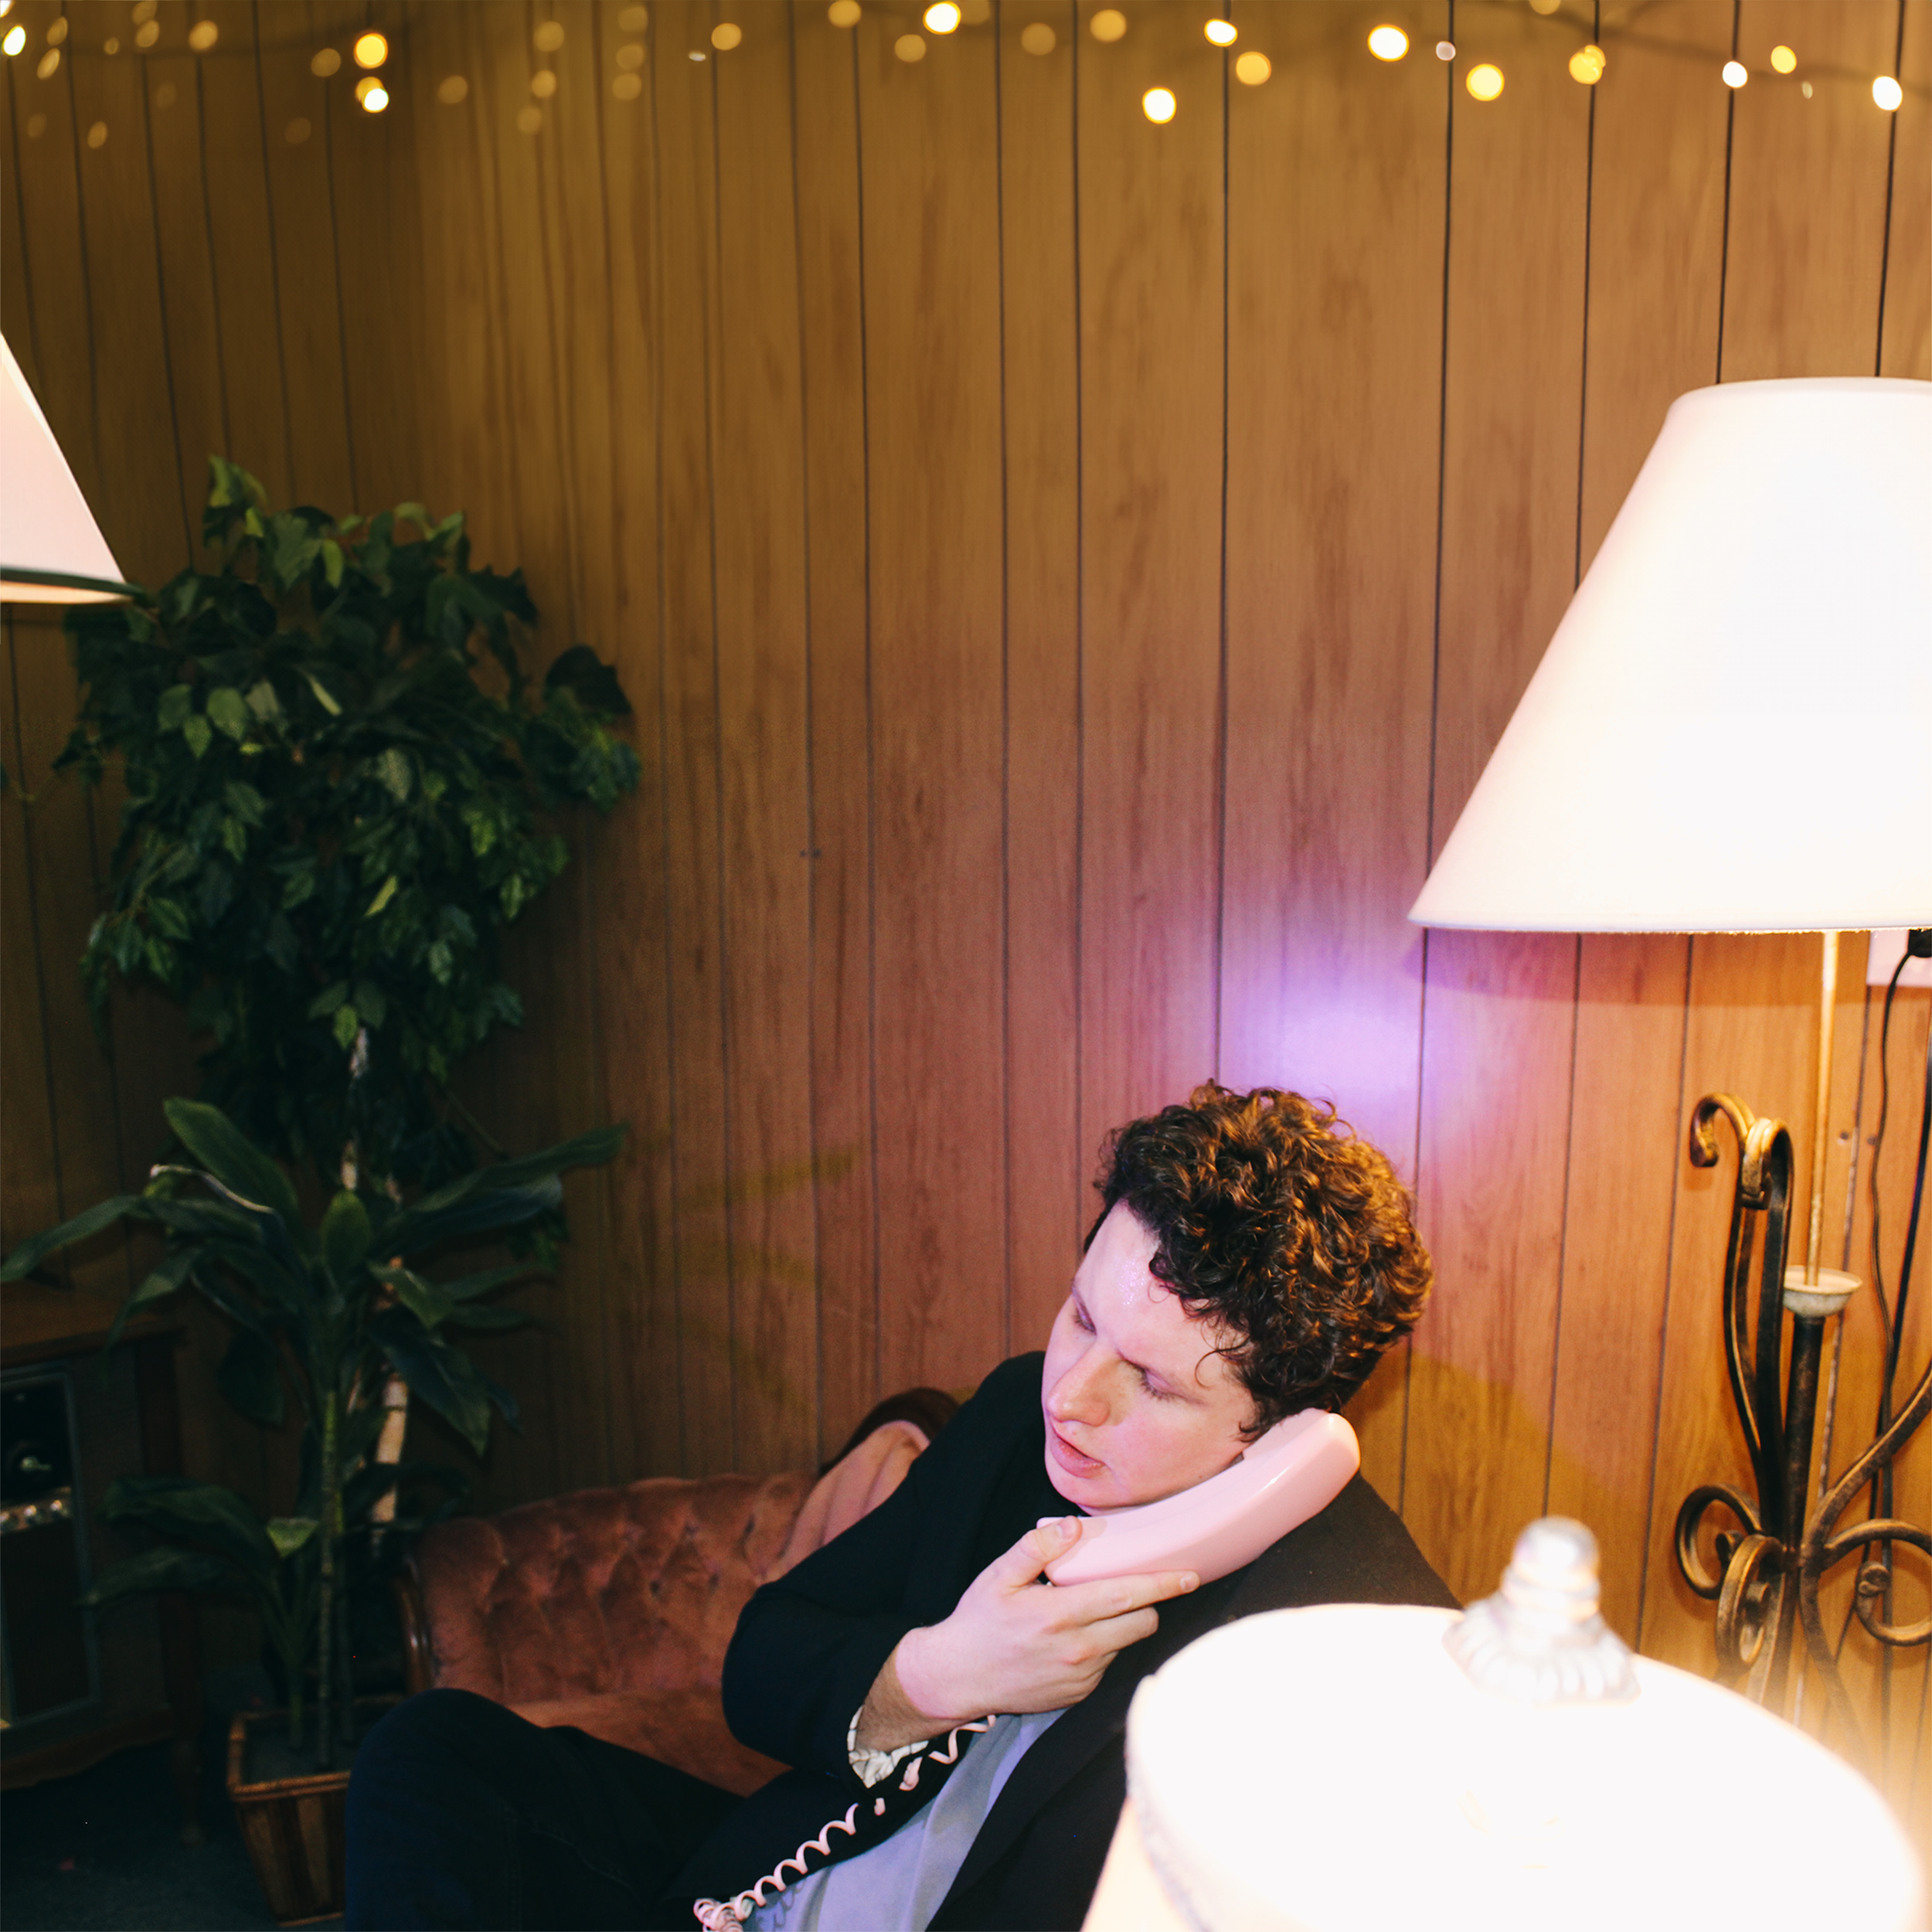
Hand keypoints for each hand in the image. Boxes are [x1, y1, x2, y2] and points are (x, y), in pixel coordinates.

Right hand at [858, 1518, 1197, 1748]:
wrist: (956, 1677)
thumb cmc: (977, 1621)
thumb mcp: (998, 1576)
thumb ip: (1036, 1548)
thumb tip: (1073, 1526)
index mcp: (1060, 1615)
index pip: (1127, 1596)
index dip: (1163, 1584)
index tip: (1189, 1574)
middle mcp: (1077, 1650)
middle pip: (1141, 1623)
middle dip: (1148, 1603)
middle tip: (1137, 1586)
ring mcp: (1080, 1677)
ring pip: (1125, 1644)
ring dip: (1121, 1625)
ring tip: (1091, 1611)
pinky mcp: (1078, 1695)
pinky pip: (1107, 1665)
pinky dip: (1102, 1647)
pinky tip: (1075, 1638)